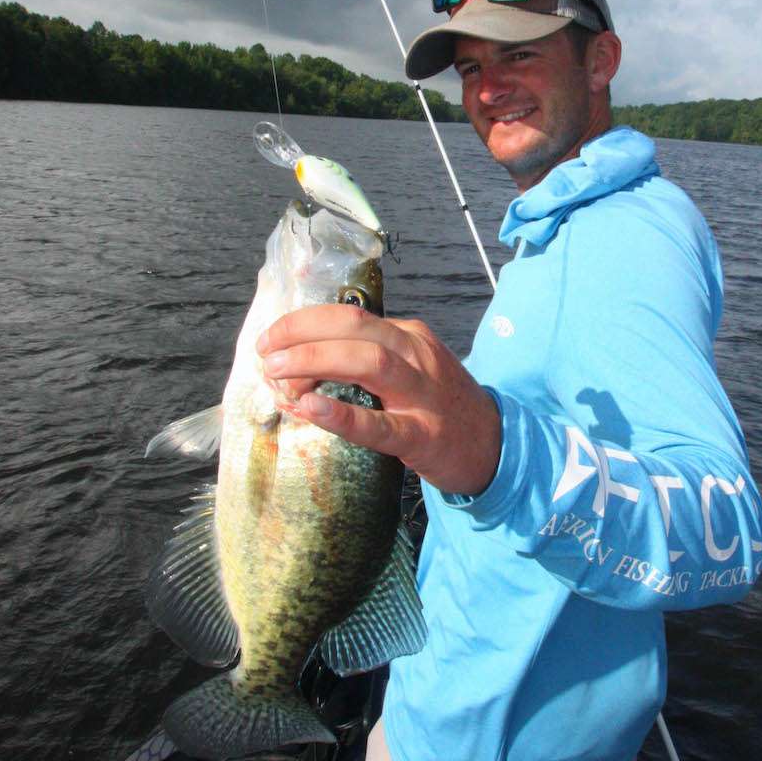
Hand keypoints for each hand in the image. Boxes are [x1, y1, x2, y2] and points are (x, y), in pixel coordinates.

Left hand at [257, 304, 500, 495]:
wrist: (495, 444)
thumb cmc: (440, 406)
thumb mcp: (410, 367)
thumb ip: (364, 359)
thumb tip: (298, 364)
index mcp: (408, 336)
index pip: (349, 316)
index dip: (303, 323)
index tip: (271, 339)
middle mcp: (417, 354)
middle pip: (355, 327)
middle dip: (301, 333)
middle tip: (266, 354)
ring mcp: (423, 394)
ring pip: (368, 361)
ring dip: (316, 361)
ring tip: (279, 377)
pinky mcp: (424, 435)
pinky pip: (380, 425)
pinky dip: (342, 416)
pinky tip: (311, 410)